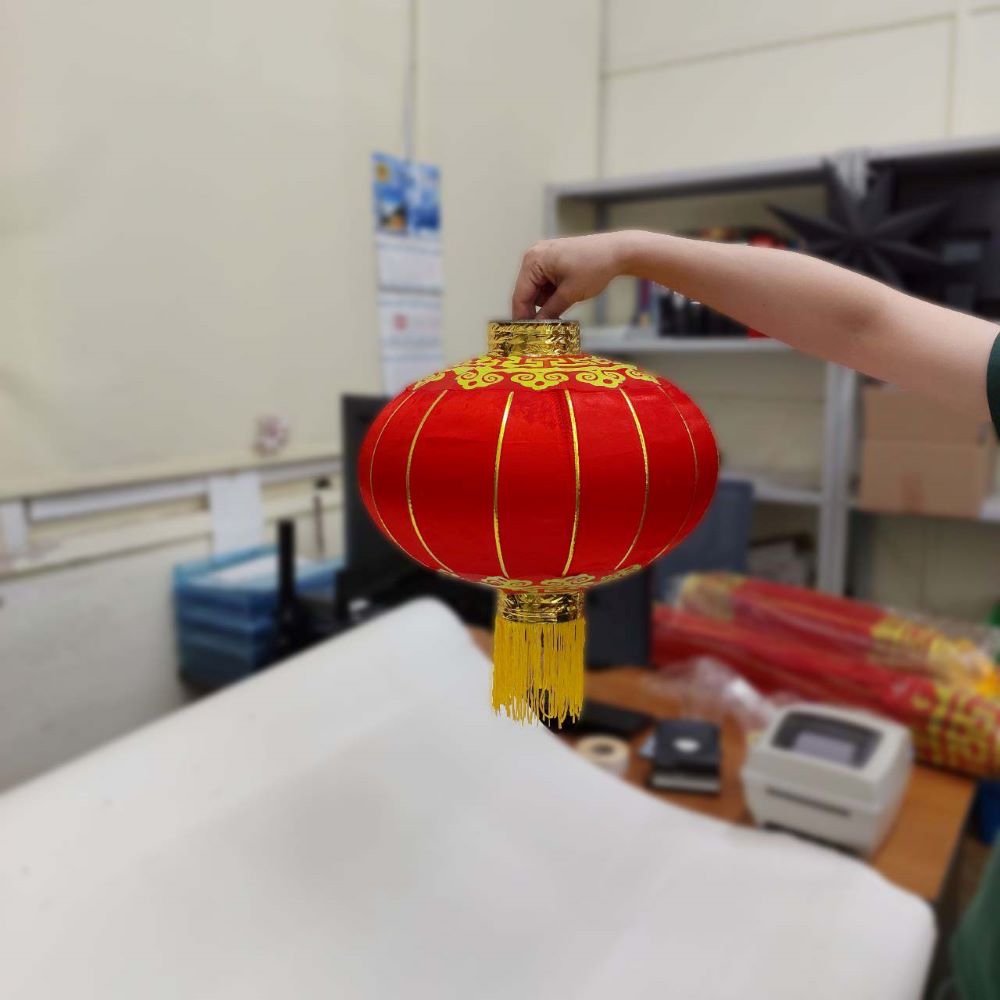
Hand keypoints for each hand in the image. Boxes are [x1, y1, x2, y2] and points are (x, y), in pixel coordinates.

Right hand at [510, 232, 635, 319]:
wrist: (617, 251)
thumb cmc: (594, 267)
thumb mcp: (570, 294)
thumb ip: (550, 312)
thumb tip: (537, 328)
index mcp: (533, 260)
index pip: (520, 295)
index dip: (522, 318)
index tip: (525, 336)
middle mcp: (534, 256)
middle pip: (526, 292)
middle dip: (535, 310)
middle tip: (543, 330)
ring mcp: (543, 256)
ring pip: (537, 289)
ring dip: (546, 302)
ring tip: (563, 307)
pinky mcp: (553, 260)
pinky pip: (545, 283)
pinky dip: (553, 294)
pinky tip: (565, 298)